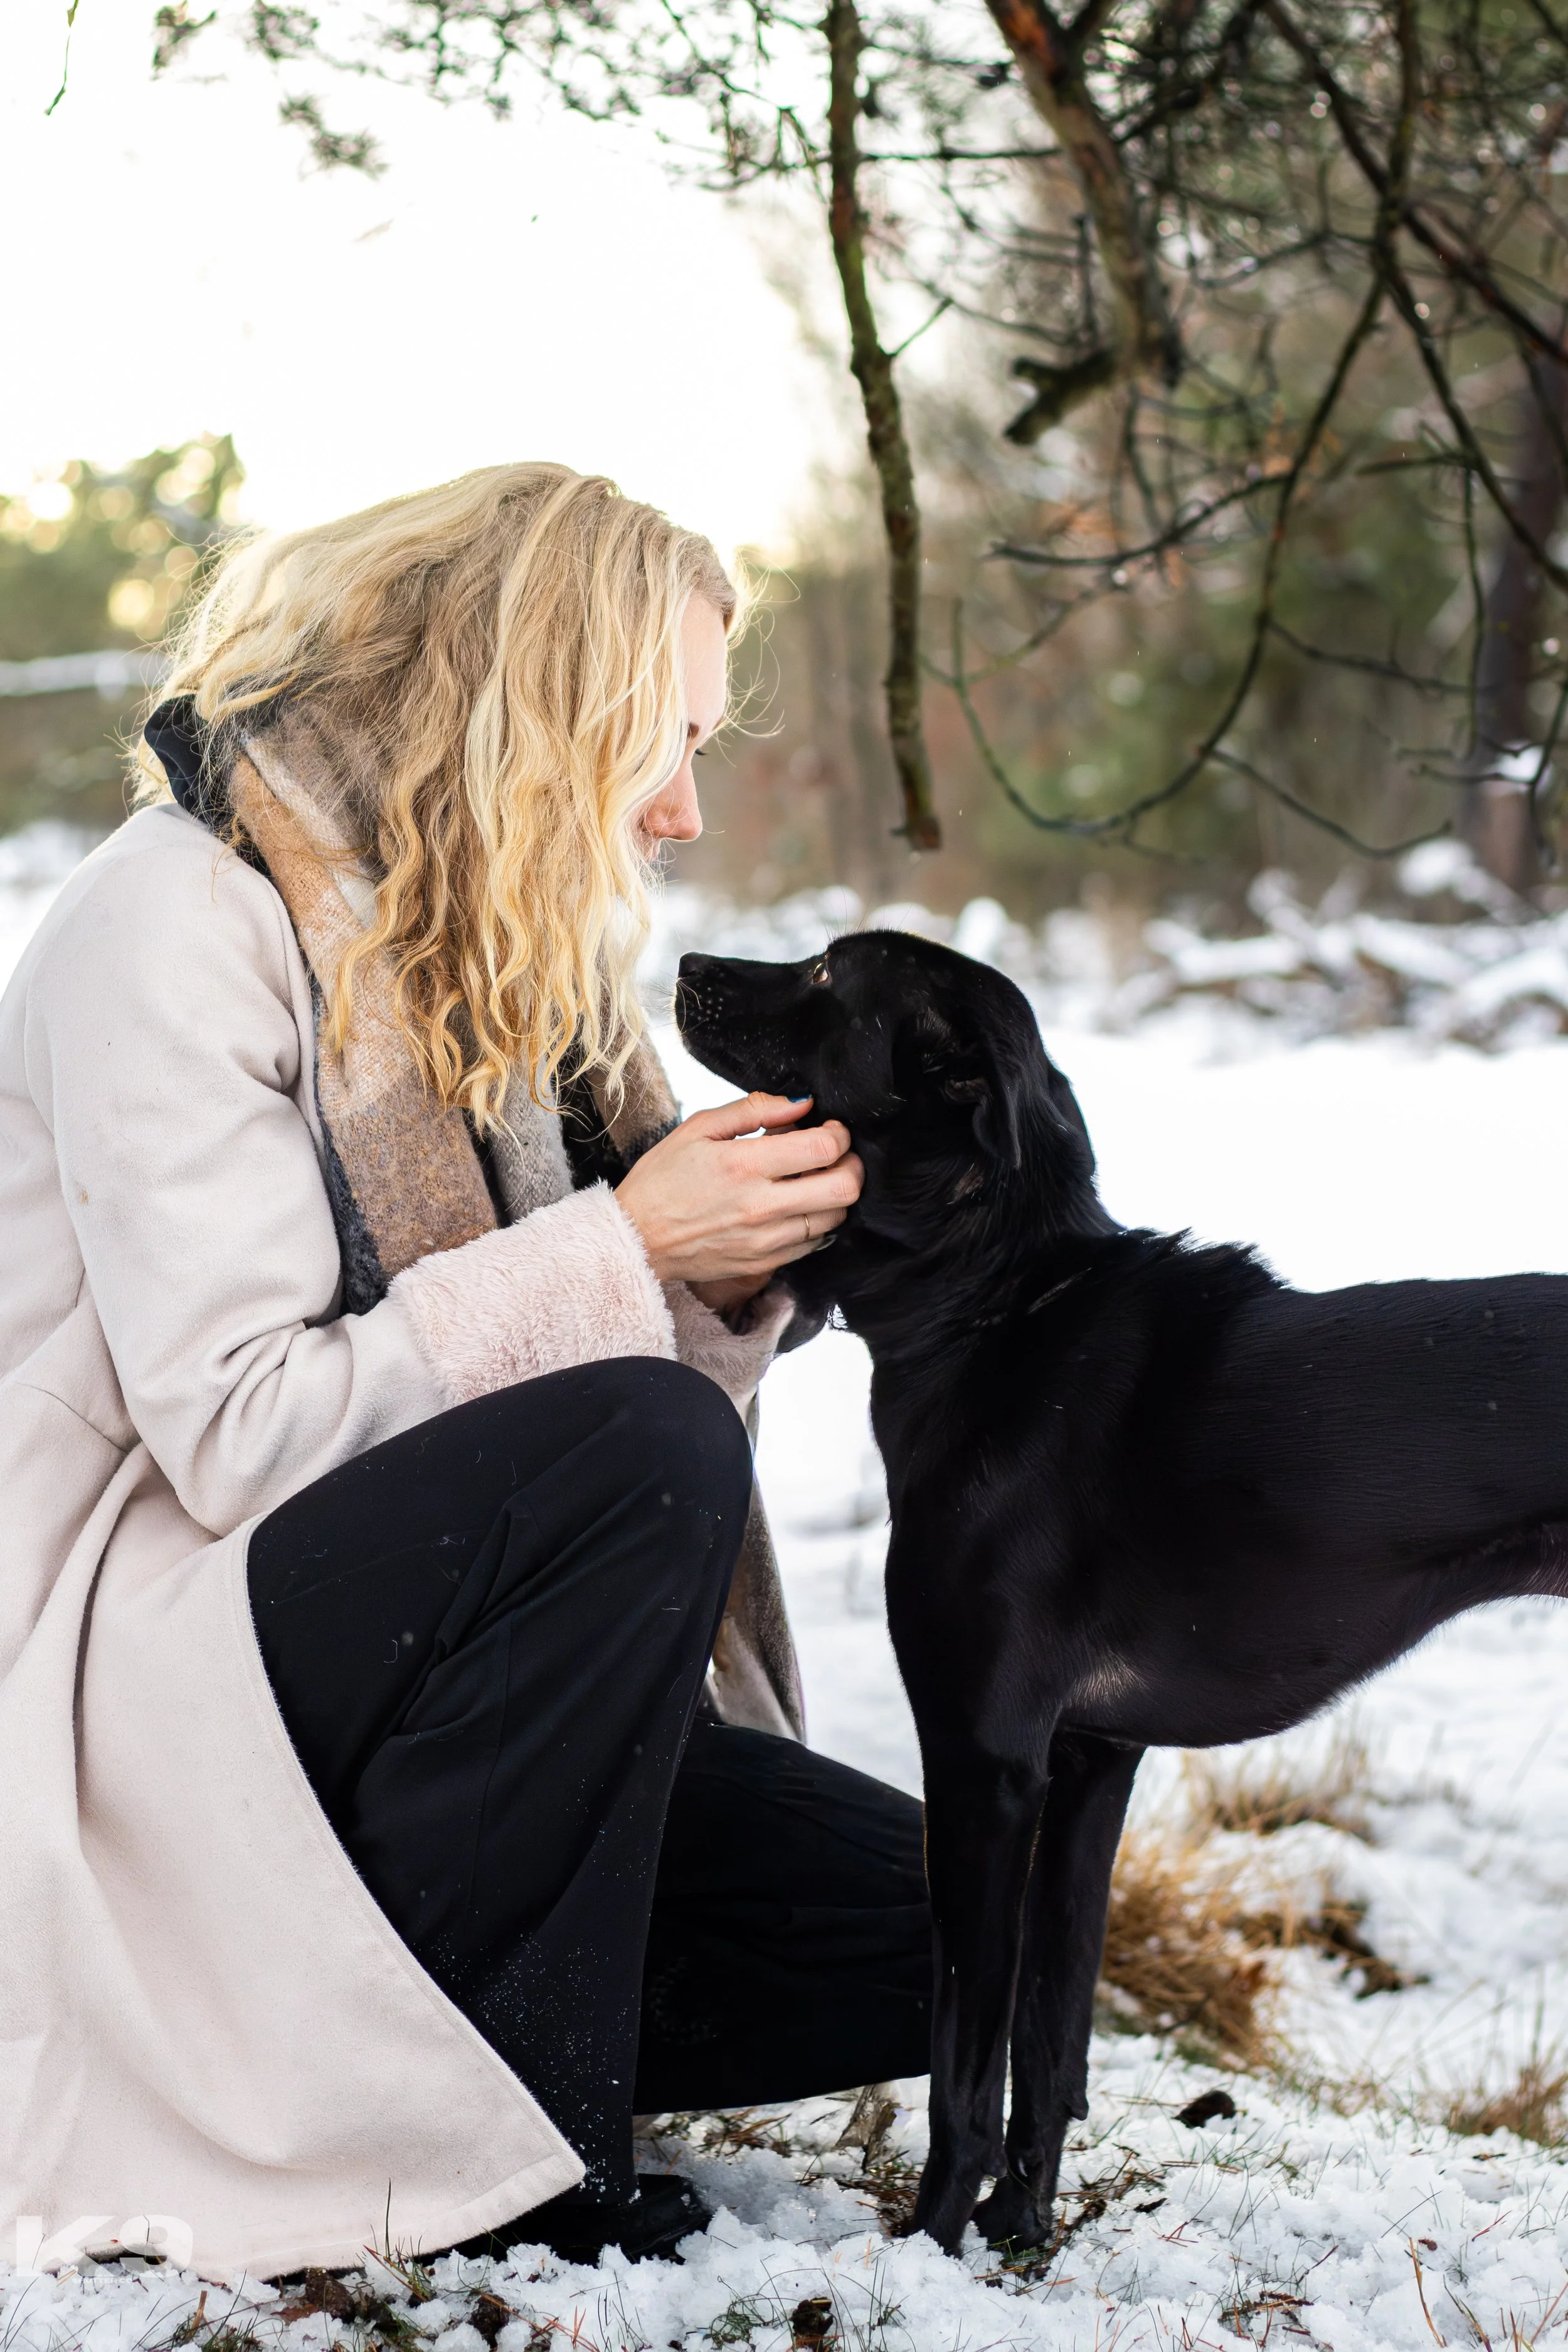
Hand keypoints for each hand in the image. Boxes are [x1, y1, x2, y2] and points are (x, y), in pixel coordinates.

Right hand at [615, 1093, 862, 1289]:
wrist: (636, 1239)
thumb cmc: (662, 1179)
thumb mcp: (697, 1129)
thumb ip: (754, 1109)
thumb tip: (802, 1102)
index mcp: (744, 1165)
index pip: (823, 1148)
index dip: (839, 1135)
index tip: (830, 1129)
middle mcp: (761, 1206)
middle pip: (844, 1188)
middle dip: (852, 1165)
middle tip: (837, 1155)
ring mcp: (766, 1239)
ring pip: (835, 1218)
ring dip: (836, 1195)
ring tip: (814, 1180)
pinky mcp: (764, 1263)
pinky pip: (814, 1243)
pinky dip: (816, 1222)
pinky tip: (797, 1206)